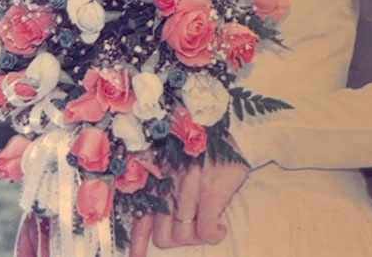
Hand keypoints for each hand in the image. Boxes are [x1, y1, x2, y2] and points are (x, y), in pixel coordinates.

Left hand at [128, 150, 248, 252]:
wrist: (232, 128)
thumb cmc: (202, 147)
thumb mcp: (173, 160)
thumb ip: (160, 185)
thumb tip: (151, 219)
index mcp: (158, 177)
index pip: (141, 219)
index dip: (138, 243)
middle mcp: (169, 183)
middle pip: (163, 235)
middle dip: (176, 239)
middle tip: (190, 229)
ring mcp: (189, 187)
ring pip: (183, 235)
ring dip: (196, 237)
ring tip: (206, 223)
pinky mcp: (211, 191)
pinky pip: (206, 231)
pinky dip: (213, 236)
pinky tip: (219, 229)